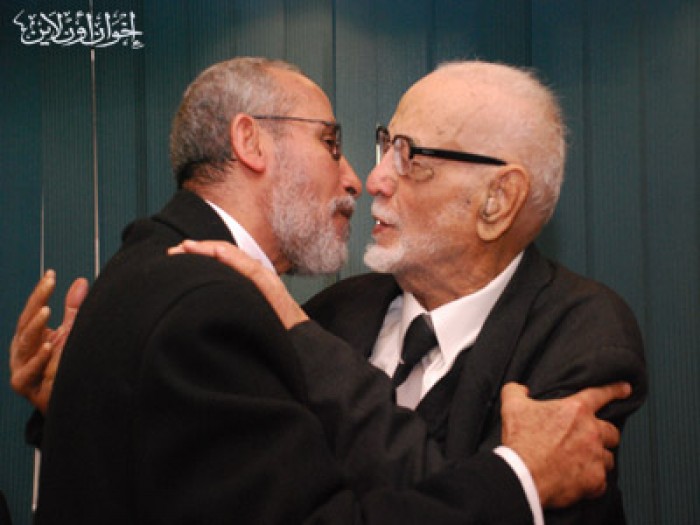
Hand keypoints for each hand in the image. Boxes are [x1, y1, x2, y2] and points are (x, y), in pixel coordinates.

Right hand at [9, 271, 88, 412]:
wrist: (67, 402)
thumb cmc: (64, 366)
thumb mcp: (69, 334)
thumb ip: (73, 310)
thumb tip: (81, 281)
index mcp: (30, 336)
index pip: (33, 310)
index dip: (40, 292)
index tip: (50, 274)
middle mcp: (22, 349)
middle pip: (27, 322)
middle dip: (37, 301)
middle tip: (49, 284)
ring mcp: (20, 366)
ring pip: (24, 344)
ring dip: (36, 327)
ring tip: (46, 311)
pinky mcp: (24, 384)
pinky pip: (28, 371)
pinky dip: (38, 359)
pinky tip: (48, 347)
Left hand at [169, 240, 308, 328]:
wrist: (302, 348)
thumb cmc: (274, 338)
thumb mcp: (246, 321)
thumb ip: (230, 309)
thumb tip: (201, 310)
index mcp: (249, 285)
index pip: (223, 263)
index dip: (200, 257)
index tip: (177, 257)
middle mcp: (257, 278)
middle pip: (226, 256)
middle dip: (199, 251)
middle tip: (173, 251)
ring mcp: (266, 282)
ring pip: (236, 258)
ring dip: (210, 249)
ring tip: (188, 247)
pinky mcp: (272, 289)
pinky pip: (252, 269)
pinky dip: (233, 258)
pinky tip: (218, 252)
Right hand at [500, 381, 630, 507]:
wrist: (522, 475)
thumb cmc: (521, 441)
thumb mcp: (512, 406)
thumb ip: (516, 391)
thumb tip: (521, 389)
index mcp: (575, 410)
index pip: (601, 394)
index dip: (615, 390)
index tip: (626, 389)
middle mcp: (591, 432)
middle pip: (612, 431)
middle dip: (603, 435)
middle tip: (588, 440)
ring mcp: (595, 457)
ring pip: (609, 458)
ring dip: (598, 459)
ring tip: (582, 462)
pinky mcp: (595, 481)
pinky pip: (601, 482)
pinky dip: (592, 482)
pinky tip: (578, 481)